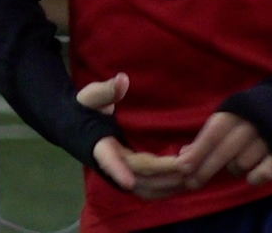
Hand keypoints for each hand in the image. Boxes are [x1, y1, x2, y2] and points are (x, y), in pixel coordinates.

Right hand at [78, 73, 185, 198]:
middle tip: (190, 161)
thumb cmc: (86, 109)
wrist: (76, 128)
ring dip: (170, 184)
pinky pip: (151, 191)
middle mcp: (110, 164)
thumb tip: (122, 80)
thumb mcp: (92, 96)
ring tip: (195, 169)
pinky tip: (188, 179)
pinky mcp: (130, 179)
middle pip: (138, 176)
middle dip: (164, 172)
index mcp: (99, 144)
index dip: (117, 170)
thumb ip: (106, 90)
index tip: (128, 182)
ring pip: (146, 189)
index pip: (107, 159)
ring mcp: (120, 175)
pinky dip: (169, 189)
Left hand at [172, 111, 271, 188]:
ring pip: (242, 163)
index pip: (213, 134)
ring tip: (233, 164)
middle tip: (191, 184)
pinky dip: (256, 177)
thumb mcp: (226, 117)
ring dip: (233, 169)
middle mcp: (250, 124)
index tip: (182, 168)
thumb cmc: (248, 114)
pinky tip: (250, 177)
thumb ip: (206, 137)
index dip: (197, 152)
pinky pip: (266, 171)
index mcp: (234, 113)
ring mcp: (267, 138)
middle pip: (224, 151)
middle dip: (205, 169)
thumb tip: (182, 156)